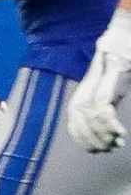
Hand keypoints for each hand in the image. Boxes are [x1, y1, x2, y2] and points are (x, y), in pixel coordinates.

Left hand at [69, 25, 130, 152]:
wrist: (122, 44)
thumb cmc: (117, 68)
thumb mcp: (107, 90)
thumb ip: (103, 108)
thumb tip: (108, 132)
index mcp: (81, 93)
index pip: (73, 119)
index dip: (80, 137)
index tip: (91, 150)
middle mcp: (84, 90)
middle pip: (79, 120)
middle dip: (91, 139)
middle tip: (106, 150)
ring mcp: (95, 86)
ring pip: (91, 117)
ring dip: (103, 134)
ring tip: (114, 144)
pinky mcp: (108, 83)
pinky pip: (104, 109)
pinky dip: (111, 124)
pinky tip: (120, 133)